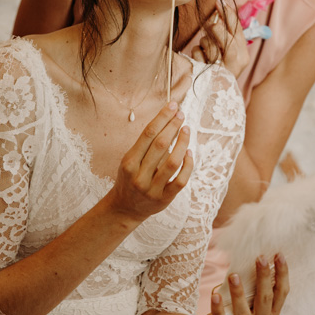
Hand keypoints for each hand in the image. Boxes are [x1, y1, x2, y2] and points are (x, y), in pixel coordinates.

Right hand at [107, 101, 193, 224]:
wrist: (124, 208)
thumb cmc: (129, 178)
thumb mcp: (129, 161)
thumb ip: (145, 145)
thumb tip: (166, 121)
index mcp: (129, 162)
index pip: (148, 134)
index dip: (162, 117)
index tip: (172, 105)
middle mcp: (139, 175)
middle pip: (161, 145)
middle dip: (173, 126)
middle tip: (181, 114)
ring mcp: (152, 189)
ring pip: (173, 162)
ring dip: (183, 143)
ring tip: (187, 130)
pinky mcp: (164, 199)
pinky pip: (180, 180)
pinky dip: (188, 165)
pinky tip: (190, 153)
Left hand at [191, 0, 248, 78]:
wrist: (213, 97)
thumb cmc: (220, 71)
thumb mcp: (228, 53)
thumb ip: (226, 34)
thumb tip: (220, 8)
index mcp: (243, 54)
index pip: (237, 28)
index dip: (227, 13)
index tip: (218, 0)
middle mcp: (238, 62)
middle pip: (223, 34)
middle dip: (213, 28)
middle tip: (209, 28)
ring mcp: (223, 68)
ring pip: (208, 42)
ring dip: (203, 44)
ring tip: (207, 53)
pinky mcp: (209, 73)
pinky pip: (197, 53)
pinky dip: (196, 54)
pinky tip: (200, 61)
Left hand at [209, 253, 288, 314]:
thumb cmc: (235, 310)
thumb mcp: (250, 299)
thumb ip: (255, 286)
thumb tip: (258, 257)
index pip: (281, 294)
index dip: (282, 274)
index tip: (278, 255)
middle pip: (265, 301)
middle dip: (264, 278)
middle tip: (260, 258)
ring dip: (239, 294)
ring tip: (234, 276)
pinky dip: (218, 308)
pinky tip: (215, 295)